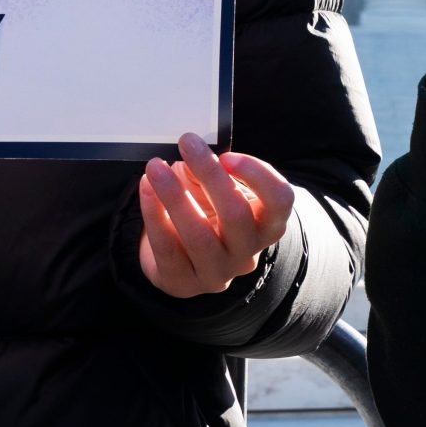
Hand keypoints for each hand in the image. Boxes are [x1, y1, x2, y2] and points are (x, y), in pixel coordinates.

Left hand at [136, 134, 295, 298]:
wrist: (178, 254)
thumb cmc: (205, 211)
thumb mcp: (217, 188)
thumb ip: (214, 170)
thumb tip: (195, 150)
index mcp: (266, 225)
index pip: (279, 201)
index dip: (257, 175)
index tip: (227, 155)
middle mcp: (247, 252)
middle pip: (237, 216)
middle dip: (210, 175)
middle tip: (187, 143)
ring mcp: (216, 273)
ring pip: (199, 236)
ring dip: (175, 196)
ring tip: (156, 167)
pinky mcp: (182, 283)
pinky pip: (167, 248)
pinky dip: (153, 213)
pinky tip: (146, 187)